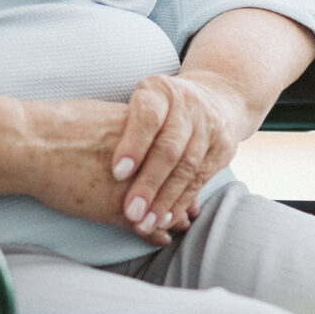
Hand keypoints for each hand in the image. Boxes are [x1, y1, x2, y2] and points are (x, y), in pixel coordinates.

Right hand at [23, 100, 181, 246]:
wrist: (31, 145)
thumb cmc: (57, 127)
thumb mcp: (101, 116)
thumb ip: (125, 129)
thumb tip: (132, 131)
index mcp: (144, 132)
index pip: (177, 155)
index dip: (183, 171)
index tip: (187, 180)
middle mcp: (146, 159)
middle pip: (178, 182)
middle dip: (185, 197)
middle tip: (192, 210)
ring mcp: (135, 186)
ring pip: (166, 207)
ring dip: (173, 218)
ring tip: (180, 225)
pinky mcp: (118, 209)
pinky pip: (146, 226)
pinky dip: (154, 233)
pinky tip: (160, 239)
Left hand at [111, 71, 259, 233]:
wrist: (216, 98)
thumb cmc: (161, 108)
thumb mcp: (141, 103)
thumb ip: (123, 126)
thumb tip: (91, 159)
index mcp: (160, 91)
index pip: (148, 117)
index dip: (133, 145)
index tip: (118, 174)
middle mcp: (188, 105)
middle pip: (169, 147)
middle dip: (149, 182)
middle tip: (131, 211)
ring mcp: (209, 126)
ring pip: (187, 167)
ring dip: (166, 199)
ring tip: (146, 222)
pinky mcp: (223, 148)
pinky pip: (200, 179)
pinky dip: (182, 200)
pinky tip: (166, 218)